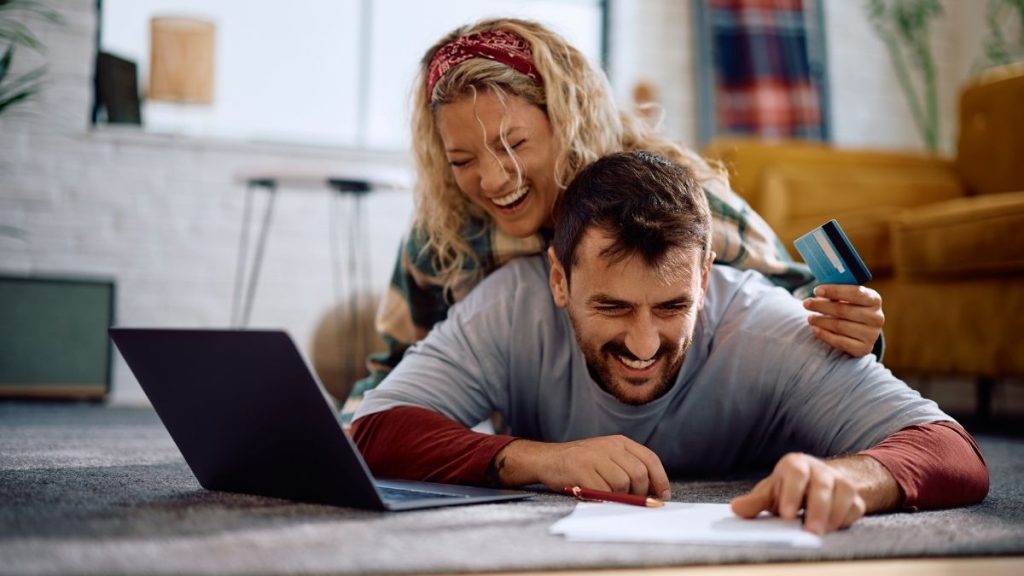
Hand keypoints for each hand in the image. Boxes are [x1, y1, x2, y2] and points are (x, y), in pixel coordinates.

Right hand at [494, 435, 670, 498]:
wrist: (547, 459)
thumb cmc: (581, 465)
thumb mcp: (606, 457)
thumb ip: (628, 469)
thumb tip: (654, 495)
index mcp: (620, 442)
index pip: (650, 460)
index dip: (660, 480)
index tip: (661, 497)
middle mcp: (609, 446)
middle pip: (639, 474)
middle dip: (640, 494)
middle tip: (632, 502)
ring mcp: (594, 457)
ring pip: (623, 484)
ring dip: (620, 497)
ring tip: (608, 497)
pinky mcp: (581, 470)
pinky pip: (603, 491)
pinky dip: (604, 499)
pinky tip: (597, 497)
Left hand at [730, 453, 866, 534]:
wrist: (815, 485)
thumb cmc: (788, 489)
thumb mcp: (770, 493)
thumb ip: (755, 502)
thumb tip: (736, 509)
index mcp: (795, 464)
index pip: (795, 474)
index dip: (792, 493)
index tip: (786, 515)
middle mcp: (819, 469)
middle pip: (821, 484)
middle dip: (817, 509)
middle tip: (810, 531)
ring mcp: (839, 481)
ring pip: (843, 493)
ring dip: (833, 515)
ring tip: (821, 532)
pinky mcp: (854, 496)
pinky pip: (855, 506)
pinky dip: (846, 518)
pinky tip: (833, 528)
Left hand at [803, 284, 883, 356]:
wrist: (860, 330)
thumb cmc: (850, 308)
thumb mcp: (847, 297)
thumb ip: (836, 292)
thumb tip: (818, 291)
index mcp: (875, 300)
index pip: (855, 293)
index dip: (834, 291)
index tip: (816, 290)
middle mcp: (877, 317)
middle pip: (844, 310)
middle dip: (821, 306)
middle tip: (806, 303)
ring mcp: (872, 334)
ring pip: (840, 326)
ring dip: (821, 321)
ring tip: (810, 318)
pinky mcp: (864, 348)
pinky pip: (840, 342)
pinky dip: (824, 335)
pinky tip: (814, 329)